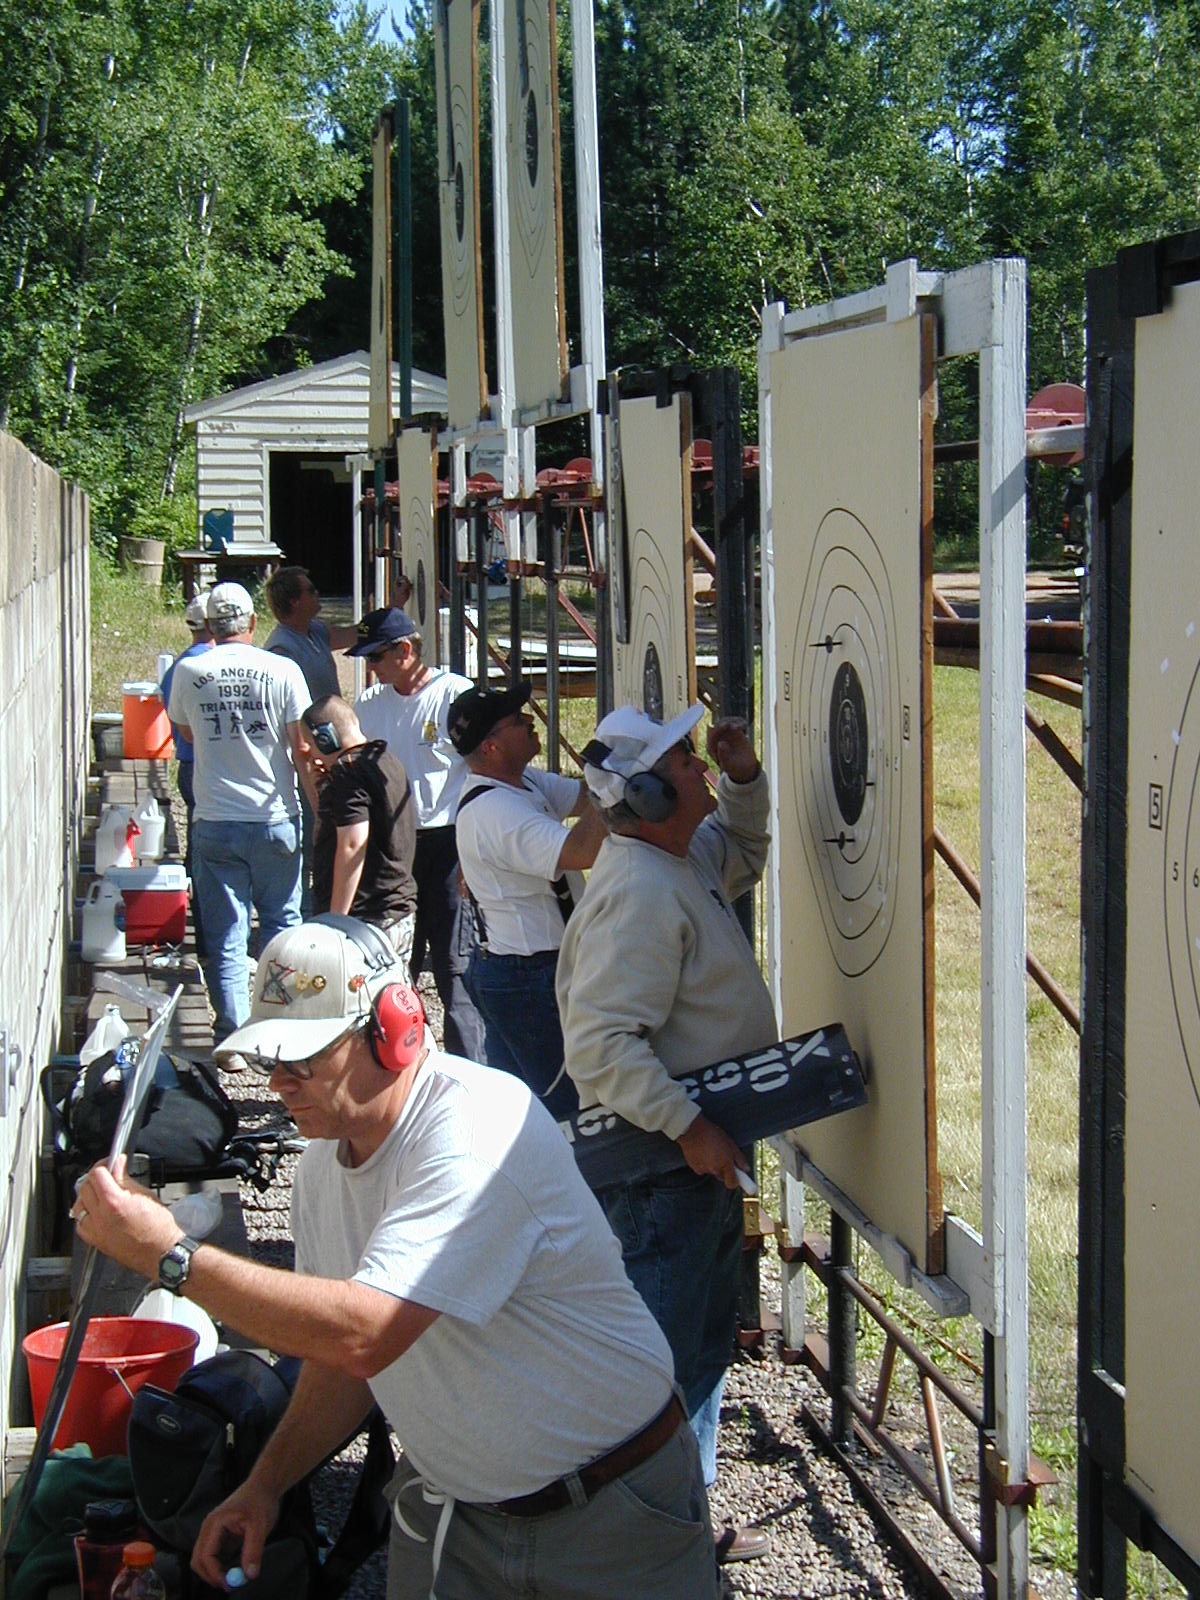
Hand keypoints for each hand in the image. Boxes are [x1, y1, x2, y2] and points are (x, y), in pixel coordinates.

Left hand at [70, 1156, 180, 1275]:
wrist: (160, 1251)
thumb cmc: (158, 1227)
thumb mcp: (145, 1194)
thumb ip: (125, 1179)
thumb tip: (118, 1166)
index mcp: (114, 1202)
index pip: (97, 1174)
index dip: (105, 1164)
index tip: (112, 1163)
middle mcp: (100, 1216)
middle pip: (85, 1186)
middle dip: (97, 1177)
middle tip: (109, 1175)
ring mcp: (95, 1230)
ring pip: (79, 1204)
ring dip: (88, 1194)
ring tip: (102, 1193)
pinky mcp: (95, 1240)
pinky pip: (80, 1223)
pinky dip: (85, 1214)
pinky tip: (97, 1211)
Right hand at [192, 1480, 281, 1588]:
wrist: (263, 1486)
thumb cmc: (260, 1501)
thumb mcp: (260, 1526)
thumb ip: (253, 1551)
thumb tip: (249, 1575)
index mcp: (214, 1524)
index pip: (205, 1555)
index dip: (214, 1574)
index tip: (229, 1585)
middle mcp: (209, 1529)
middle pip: (199, 1561)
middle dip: (212, 1576)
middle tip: (230, 1585)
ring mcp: (213, 1533)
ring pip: (205, 1561)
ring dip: (217, 1572)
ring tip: (237, 1574)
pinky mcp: (220, 1537)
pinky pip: (215, 1557)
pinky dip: (223, 1566)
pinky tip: (238, 1565)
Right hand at [676, 1114, 748, 1189]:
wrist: (692, 1129)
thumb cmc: (713, 1134)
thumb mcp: (730, 1143)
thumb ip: (739, 1158)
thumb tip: (746, 1169)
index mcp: (725, 1164)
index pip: (732, 1184)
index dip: (735, 1181)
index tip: (737, 1177)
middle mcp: (714, 1169)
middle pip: (722, 1176)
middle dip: (723, 1169)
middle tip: (721, 1156)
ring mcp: (703, 1170)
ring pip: (712, 1172)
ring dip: (712, 1165)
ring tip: (710, 1150)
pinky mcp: (694, 1168)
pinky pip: (702, 1169)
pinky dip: (703, 1163)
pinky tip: (701, 1152)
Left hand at [706, 717, 758, 783]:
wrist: (745, 768)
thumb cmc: (734, 768)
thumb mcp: (728, 765)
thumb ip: (723, 755)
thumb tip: (721, 743)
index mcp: (711, 747)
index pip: (711, 734)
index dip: (718, 729)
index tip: (726, 726)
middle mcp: (716, 739)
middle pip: (718, 725)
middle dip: (725, 722)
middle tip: (735, 726)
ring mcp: (725, 734)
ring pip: (726, 721)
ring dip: (733, 721)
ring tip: (742, 726)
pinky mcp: (734, 731)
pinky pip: (735, 722)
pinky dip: (739, 721)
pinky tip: (744, 725)